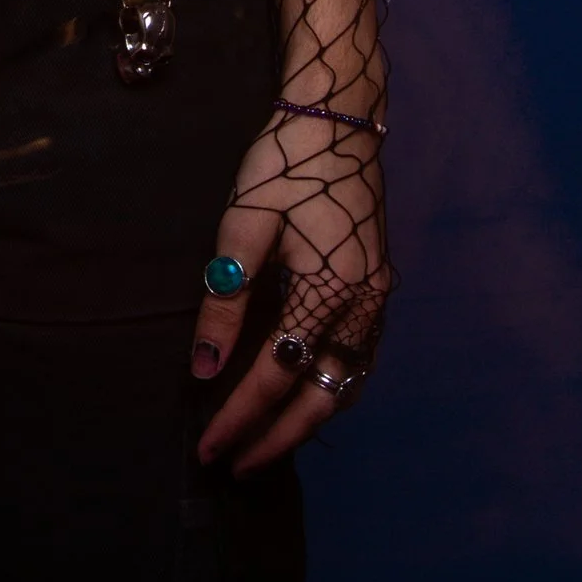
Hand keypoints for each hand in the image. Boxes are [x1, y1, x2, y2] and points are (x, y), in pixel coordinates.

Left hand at [187, 101, 390, 473]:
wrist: (340, 116)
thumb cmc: (286, 162)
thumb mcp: (244, 224)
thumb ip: (225, 299)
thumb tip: (203, 364)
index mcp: (331, 292)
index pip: (276, 376)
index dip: (238, 416)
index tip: (207, 447)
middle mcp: (364, 306)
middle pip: (321, 397)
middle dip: (276, 438)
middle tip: (235, 465)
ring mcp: (378, 298)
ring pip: (346, 384)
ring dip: (306, 420)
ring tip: (264, 443)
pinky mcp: (378, 286)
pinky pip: (358, 358)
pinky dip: (329, 388)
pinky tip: (303, 394)